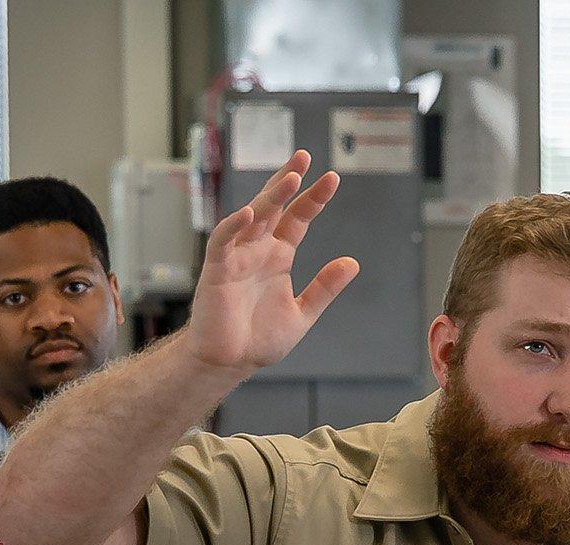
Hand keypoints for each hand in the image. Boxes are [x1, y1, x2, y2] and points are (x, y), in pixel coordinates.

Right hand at [181, 150, 359, 375]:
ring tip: (290, 177)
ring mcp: (237, 258)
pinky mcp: (217, 270)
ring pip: (253, 217)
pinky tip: (251, 212)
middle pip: (275, 207)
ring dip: (270, 196)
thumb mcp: (302, 313)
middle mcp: (258, 251)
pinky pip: (224, 241)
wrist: (229, 363)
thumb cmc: (258, 340)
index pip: (298, 219)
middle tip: (305, 157)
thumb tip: (352, 263)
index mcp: (278, 257)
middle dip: (288, 181)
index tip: (332, 179)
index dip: (313, 199)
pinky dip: (234, 226)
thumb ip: (325, 288)